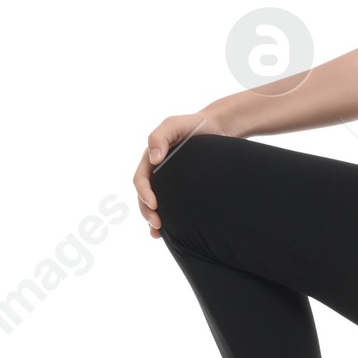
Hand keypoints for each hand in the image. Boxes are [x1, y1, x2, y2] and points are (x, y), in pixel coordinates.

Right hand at [134, 105, 235, 237]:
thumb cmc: (193, 124)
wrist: (217, 128)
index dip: (143, 193)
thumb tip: (153, 159)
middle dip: (147, 212)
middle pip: (144, 196)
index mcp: (150, 159)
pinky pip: (171, 205)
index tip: (154, 204)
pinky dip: (168, 219)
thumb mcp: (174, 124)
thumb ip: (159, 137)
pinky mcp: (181, 188)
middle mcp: (156, 172)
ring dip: (153, 219)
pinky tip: (170, 231)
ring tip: (158, 233)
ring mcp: (168, 182)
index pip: (141, 179)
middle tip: (157, 224)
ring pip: (155, 204)